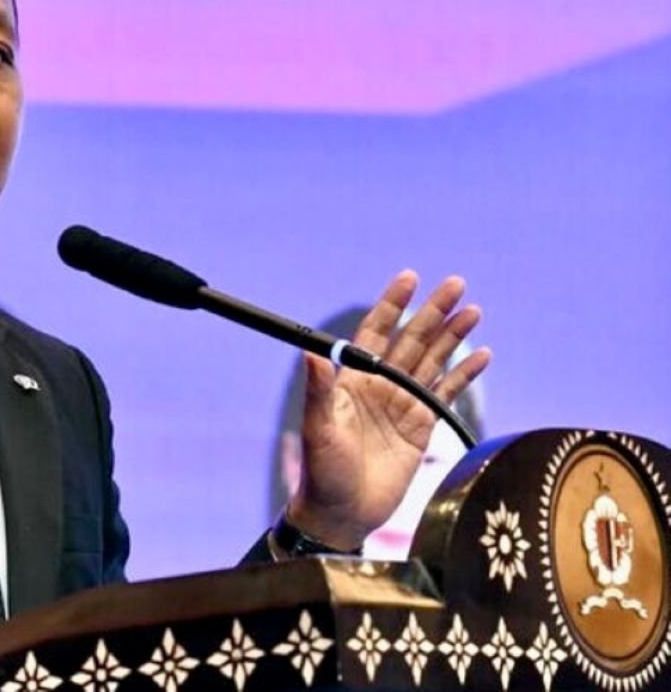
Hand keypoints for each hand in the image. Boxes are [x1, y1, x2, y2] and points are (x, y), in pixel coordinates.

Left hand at [286, 270, 490, 551]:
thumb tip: (310, 353)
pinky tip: (482, 355)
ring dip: (452, 337)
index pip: (376, 333)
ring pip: (432, 362)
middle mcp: (379, 386)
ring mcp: (402, 405)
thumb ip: (319, 390)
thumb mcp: (318, 428)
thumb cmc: (321, 471)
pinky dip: (464, 375)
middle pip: (411, 341)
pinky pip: (446, 393)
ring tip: (472, 309)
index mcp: (351, 380)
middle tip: (455, 284)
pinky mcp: (421, 427)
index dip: (392, 306)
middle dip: (432, 312)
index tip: (409, 278)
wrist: (342, 512)